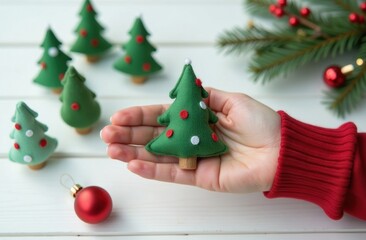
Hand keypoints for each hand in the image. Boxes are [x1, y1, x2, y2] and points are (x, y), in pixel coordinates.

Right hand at [101, 88, 280, 192]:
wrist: (281, 151)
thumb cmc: (260, 123)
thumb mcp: (231, 100)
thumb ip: (204, 96)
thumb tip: (182, 90)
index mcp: (197, 118)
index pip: (162, 116)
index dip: (140, 115)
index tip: (118, 116)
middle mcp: (191, 137)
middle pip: (154, 136)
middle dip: (129, 134)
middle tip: (106, 135)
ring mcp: (193, 158)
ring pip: (157, 155)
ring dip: (132, 152)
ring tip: (111, 150)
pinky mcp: (199, 177)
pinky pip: (172, 173)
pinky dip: (151, 169)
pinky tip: (132, 164)